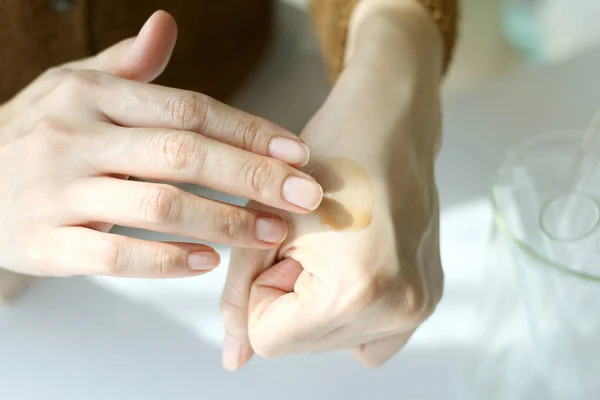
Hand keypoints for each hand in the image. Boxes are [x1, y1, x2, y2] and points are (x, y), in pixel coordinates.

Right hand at [0, 11, 322, 278]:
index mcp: (93, 95)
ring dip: (225, 221)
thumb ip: (127, 65)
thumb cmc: (35, 134)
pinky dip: (168, 261)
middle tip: (305, 195)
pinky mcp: (43, 241)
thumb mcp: (72, 87)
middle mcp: (76, 136)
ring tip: (270, 232)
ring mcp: (57, 191)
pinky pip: (115, 254)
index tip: (297, 152)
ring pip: (158, 206)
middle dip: (253, 176)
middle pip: (183, 154)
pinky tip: (207, 261)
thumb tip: (166, 25)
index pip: (188, 110)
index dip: (248, 131)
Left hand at [220, 0, 443, 368]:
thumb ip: (240, 296)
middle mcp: (398, 309)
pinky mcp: (430, 298)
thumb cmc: (326, 156)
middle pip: (303, 345)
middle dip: (291, 298)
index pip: (270, 339)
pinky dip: (347, 311)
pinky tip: (350, 263)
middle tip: (311, 241)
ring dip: (317, 306)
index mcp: (355, 290)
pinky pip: (370, 336)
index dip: (263, 291)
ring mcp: (420, 308)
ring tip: (331, 249)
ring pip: (332, 342)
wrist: (389, 123)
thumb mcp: (264, 221)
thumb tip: (234, 358)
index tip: (284, 246)